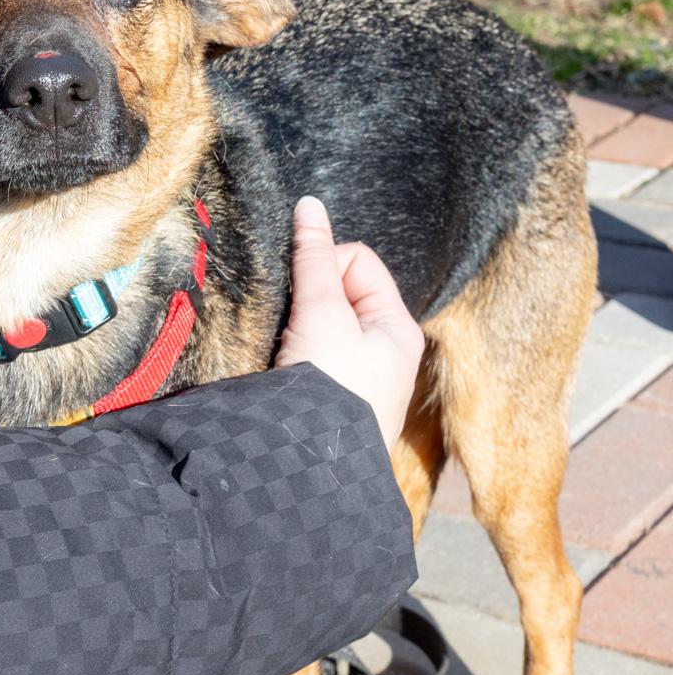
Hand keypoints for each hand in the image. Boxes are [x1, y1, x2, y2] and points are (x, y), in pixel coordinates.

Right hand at [275, 196, 424, 450]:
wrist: (307, 469)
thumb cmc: (330, 391)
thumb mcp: (323, 314)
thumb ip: (314, 257)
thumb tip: (309, 204)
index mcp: (396, 328)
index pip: (359, 260)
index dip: (326, 262)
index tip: (306, 290)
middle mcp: (380, 349)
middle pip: (337, 288)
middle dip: (308, 292)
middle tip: (294, 319)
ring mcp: (352, 374)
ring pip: (316, 319)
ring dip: (295, 320)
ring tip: (284, 343)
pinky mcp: (324, 394)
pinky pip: (304, 348)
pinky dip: (287, 345)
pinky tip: (278, 360)